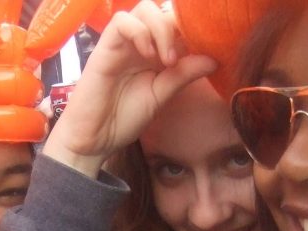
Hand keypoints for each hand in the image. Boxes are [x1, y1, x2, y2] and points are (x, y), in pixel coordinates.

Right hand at [42, 0, 216, 176]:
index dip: (191, 30)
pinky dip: (139, 32)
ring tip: (166, 60)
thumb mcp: (161, 96)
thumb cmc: (123, 119)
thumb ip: (183, 75)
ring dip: (161, 28)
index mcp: (154, 52)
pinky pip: (121, 22)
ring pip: (144, 9)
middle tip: (179, 60)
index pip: (176, 23)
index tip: (202, 52)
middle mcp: (139, 43)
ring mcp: (122, 44)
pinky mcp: (104, 49)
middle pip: (162, 10)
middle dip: (178, 28)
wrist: (94, 140)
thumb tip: (214, 59)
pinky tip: (147, 54)